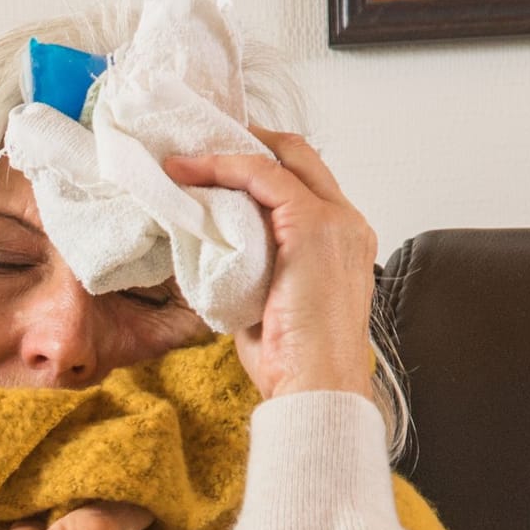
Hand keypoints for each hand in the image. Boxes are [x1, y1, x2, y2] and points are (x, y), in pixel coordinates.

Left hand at [162, 126, 377, 400]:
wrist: (317, 387)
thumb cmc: (296, 363)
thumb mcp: (271, 300)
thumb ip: (256, 265)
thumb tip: (214, 246)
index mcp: (344, 242)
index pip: (306, 181)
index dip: (263, 163)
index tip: (218, 162)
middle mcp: (347, 224)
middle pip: (298, 156)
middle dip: (248, 141)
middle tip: (197, 142)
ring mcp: (335, 221)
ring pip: (278, 160)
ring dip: (225, 153)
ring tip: (182, 160)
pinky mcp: (312, 225)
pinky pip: (261, 175)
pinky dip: (221, 167)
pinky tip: (187, 173)